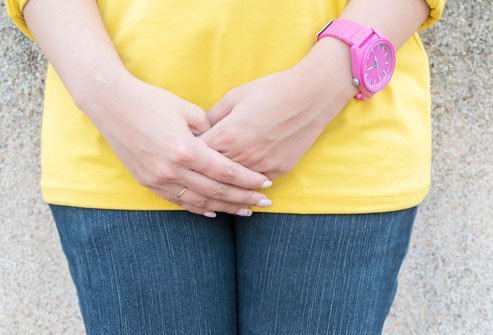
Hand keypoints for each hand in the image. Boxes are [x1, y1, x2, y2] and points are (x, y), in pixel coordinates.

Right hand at [79, 72, 271, 216]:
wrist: (111, 105)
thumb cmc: (150, 101)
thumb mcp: (186, 109)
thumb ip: (209, 131)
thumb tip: (226, 147)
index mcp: (186, 149)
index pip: (226, 172)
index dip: (249, 179)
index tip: (266, 183)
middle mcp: (172, 170)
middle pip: (217, 191)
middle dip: (244, 198)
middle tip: (264, 202)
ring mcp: (158, 179)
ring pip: (200, 201)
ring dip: (225, 207)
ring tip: (246, 211)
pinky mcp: (148, 183)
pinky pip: (179, 202)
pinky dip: (199, 208)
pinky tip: (215, 212)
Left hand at [199, 39, 356, 179]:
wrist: (311, 95)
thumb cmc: (271, 90)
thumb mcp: (234, 96)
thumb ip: (212, 117)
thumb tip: (200, 131)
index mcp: (227, 135)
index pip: (196, 153)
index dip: (190, 152)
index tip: (187, 151)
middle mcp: (242, 155)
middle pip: (213, 173)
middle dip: (204, 169)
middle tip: (199, 168)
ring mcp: (261, 166)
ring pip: (234, 183)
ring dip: (226, 180)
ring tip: (220, 177)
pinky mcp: (278, 170)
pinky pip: (256, 181)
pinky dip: (248, 180)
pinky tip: (246, 176)